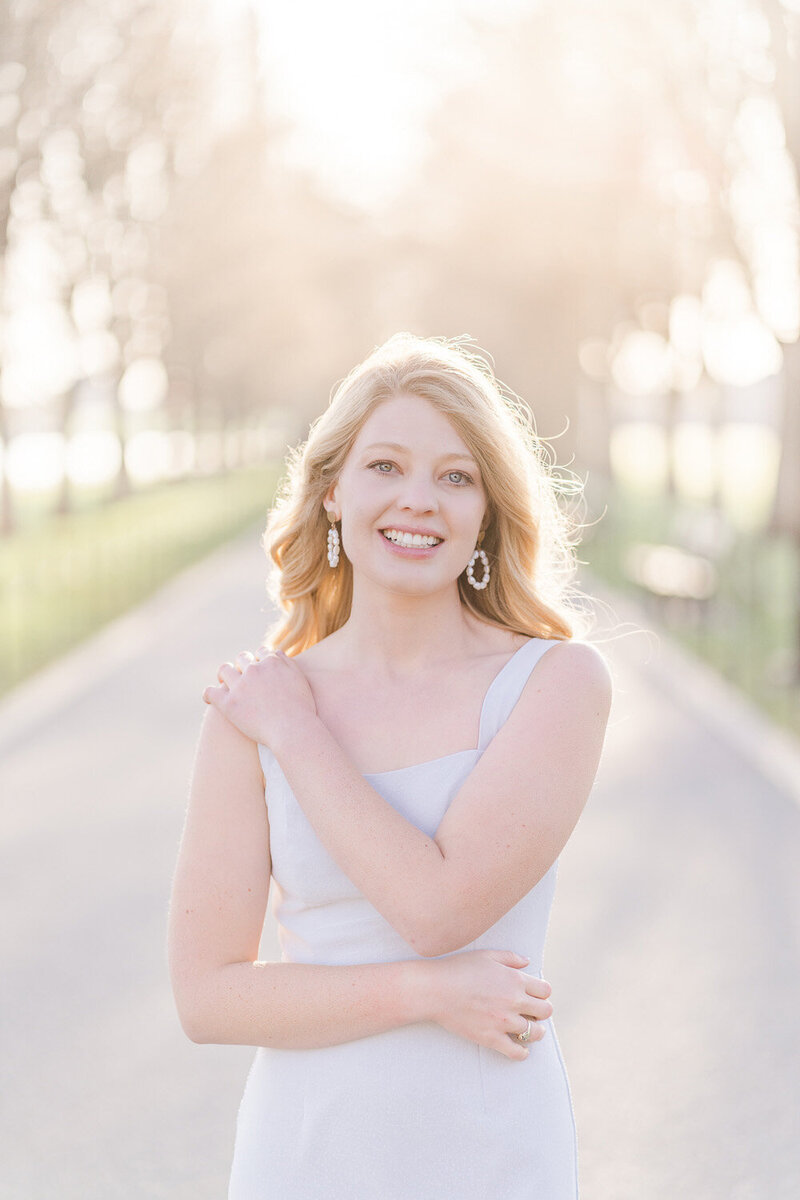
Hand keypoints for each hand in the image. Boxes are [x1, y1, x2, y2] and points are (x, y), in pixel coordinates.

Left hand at [202, 647, 317, 746]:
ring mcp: (240, 686)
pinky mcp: (228, 704)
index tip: (258, 667)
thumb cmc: (301, 709)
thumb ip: (287, 663)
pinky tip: (209, 699)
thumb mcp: (300, 679)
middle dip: (242, 665)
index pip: (261, 652)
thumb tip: (275, 653)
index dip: (259, 659)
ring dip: (224, 674)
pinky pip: (210, 692)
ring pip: (224, 671)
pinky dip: (208, 694)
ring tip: (224, 682)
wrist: (292, 730)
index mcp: (272, 662)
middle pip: (242, 658)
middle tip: (241, 676)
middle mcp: (254, 670)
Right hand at [419, 948, 552, 1059]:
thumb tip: (528, 962)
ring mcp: (503, 1022)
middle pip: (545, 1011)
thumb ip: (511, 958)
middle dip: (541, 1011)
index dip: (542, 993)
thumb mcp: (487, 956)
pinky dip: (522, 1052)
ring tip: (530, 1030)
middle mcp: (514, 1001)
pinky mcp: (491, 1038)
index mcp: (515, 979)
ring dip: (535, 1031)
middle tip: (533, 1012)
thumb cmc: (459, 969)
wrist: (436, 990)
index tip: (535, 996)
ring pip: (535, 1033)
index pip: (545, 990)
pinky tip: (521, 1049)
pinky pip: (516, 1052)